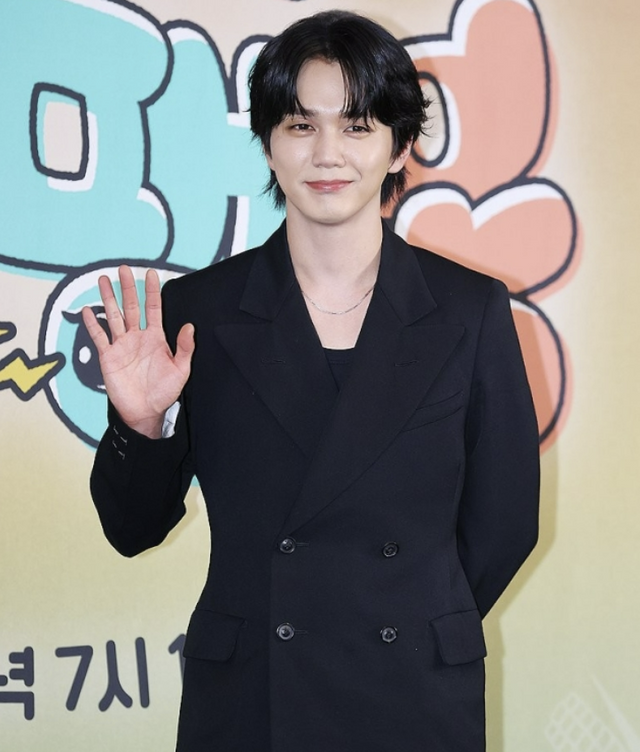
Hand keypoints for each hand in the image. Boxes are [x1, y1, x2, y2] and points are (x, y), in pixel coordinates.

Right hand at [82, 266, 194, 438]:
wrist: (145, 411)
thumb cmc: (164, 392)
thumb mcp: (181, 369)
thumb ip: (185, 348)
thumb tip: (190, 326)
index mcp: (156, 338)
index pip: (153, 308)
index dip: (152, 291)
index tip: (151, 273)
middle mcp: (137, 337)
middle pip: (131, 306)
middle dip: (127, 287)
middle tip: (123, 268)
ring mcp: (121, 345)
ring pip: (113, 316)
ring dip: (108, 298)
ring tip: (103, 280)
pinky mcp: (108, 356)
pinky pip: (99, 336)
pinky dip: (93, 324)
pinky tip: (88, 310)